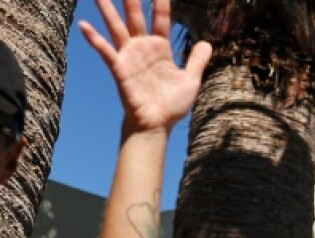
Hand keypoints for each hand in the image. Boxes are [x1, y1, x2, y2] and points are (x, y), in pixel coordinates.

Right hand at [80, 0, 211, 133]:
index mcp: (160, 48)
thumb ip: (197, 60)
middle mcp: (142, 48)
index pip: (160, 19)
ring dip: (108, 10)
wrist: (157, 124)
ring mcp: (129, 57)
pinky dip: (95, 39)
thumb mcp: (191, 80)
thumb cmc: (172, 104)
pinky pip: (106, 52)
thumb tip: (206, 43)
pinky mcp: (120, 69)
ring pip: (117, 28)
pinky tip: (85, 26)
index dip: (160, 3)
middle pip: (135, 17)